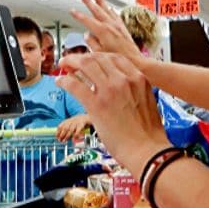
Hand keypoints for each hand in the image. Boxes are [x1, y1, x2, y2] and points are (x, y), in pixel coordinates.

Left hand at [56, 53, 170, 174]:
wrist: (147, 151)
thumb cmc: (148, 133)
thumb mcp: (146, 101)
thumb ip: (133, 90)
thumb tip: (121, 90)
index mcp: (138, 78)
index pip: (114, 58)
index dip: (98, 56)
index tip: (90, 60)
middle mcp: (124, 79)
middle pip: (97, 58)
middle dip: (81, 57)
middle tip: (70, 61)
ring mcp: (110, 90)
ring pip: (85, 65)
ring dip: (71, 63)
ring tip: (63, 66)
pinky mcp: (96, 105)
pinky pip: (75, 85)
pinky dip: (65, 81)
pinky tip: (60, 82)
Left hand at [56, 115, 91, 141]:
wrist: (84, 117)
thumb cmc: (75, 123)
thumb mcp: (69, 124)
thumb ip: (65, 129)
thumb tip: (59, 137)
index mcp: (66, 121)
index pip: (60, 126)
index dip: (58, 132)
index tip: (56, 137)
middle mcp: (71, 121)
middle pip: (65, 128)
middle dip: (62, 134)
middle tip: (60, 140)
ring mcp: (76, 123)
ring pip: (70, 129)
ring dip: (67, 136)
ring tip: (64, 140)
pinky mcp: (81, 124)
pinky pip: (78, 130)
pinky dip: (75, 135)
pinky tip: (73, 139)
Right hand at [71, 0, 143, 66]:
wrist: (135, 61)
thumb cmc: (118, 59)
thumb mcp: (99, 53)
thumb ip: (91, 42)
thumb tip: (87, 36)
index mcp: (102, 31)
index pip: (87, 20)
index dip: (78, 15)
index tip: (72, 10)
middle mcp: (110, 25)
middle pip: (97, 10)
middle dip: (89, 2)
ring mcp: (118, 26)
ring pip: (107, 9)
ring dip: (100, 1)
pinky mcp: (123, 28)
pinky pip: (116, 14)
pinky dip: (111, 9)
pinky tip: (110, 7)